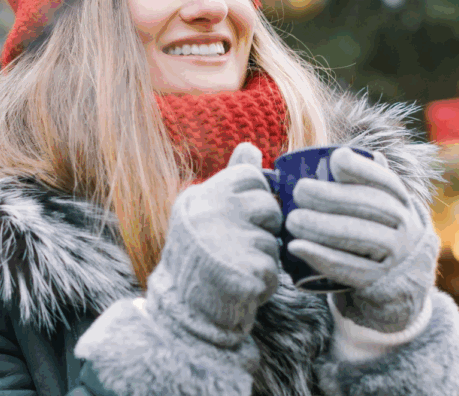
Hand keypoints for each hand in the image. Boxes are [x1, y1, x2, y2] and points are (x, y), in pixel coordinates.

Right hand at [145, 142, 282, 347]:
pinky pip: (274, 269)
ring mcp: (227, 242)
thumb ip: (231, 179)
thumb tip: (250, 146)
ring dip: (264, 257)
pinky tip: (242, 286)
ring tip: (237, 267)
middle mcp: (211, 214)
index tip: (240, 217)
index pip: (251, 176)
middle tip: (238, 246)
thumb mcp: (207, 212)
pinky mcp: (246, 272)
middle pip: (268, 206)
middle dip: (264, 228)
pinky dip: (265, 282)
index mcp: (200, 197)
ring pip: (274, 240)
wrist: (183, 312)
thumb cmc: (200, 257)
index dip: (255, 198)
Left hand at [286, 147, 439, 332]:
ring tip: (292, 219)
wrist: (400, 277)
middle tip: (299, 190)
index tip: (335, 160)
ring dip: (323, 227)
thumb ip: (363, 181)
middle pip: (370, 206)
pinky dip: (321, 257)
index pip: (385, 180)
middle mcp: (403, 225)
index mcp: (400, 200)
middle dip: (332, 196)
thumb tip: (338, 154)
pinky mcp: (378, 280)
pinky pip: (350, 269)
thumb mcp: (379, 204)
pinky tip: (296, 247)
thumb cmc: (376, 229)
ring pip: (361, 236)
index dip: (362, 168)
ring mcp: (394, 254)